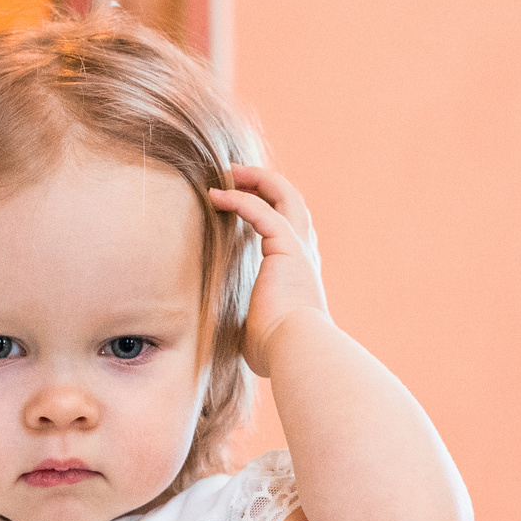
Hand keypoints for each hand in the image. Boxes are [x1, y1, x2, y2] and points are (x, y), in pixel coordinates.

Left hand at [206, 165, 329, 375]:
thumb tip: (236, 334)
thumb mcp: (258, 327)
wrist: (296, 348)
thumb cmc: (276, 348)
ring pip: (284, 194)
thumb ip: (249, 319)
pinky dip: (238, 198)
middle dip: (264, 181)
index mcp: (299, 270)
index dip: (267, 206)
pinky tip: (215, 195)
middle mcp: (304, 252)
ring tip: (226, 171)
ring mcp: (299, 246)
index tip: (237, 198)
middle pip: (292, 200)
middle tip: (233, 173)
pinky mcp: (286, 246)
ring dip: (255, 179)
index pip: (288, 226)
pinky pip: (261, 210)